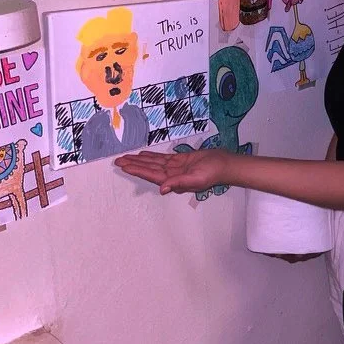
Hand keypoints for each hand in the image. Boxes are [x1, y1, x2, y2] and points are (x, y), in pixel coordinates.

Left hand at [117, 148, 234, 194]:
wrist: (224, 164)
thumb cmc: (212, 172)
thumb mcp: (196, 179)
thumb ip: (179, 183)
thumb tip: (163, 189)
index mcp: (173, 181)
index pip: (150, 175)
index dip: (136, 170)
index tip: (124, 167)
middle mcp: (171, 175)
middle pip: (148, 169)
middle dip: (133, 165)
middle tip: (118, 161)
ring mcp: (175, 168)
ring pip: (153, 163)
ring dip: (140, 160)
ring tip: (126, 157)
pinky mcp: (180, 160)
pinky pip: (162, 159)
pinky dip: (152, 156)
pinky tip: (143, 154)